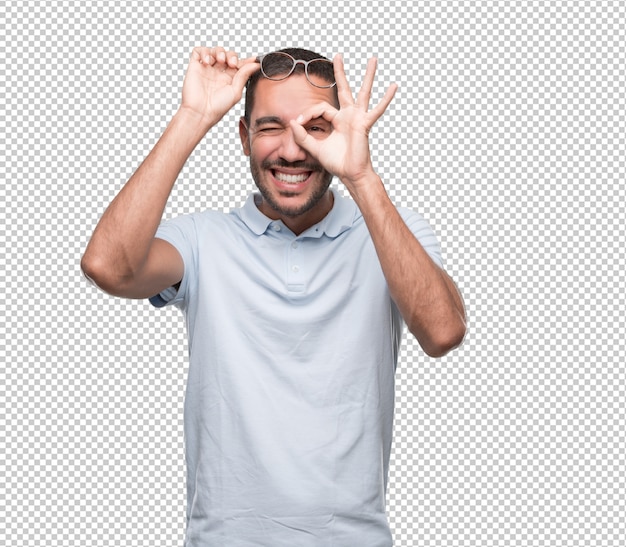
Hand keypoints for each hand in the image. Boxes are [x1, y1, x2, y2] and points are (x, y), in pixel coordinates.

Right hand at [180, 46, 258, 127]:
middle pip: (227, 55)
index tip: (253, 59)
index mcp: (229, 80)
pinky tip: (207, 61)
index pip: (238, 65)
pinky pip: (198, 52)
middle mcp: (218, 74)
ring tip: (220, 60)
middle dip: (231, 55)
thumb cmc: (217, 108)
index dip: (245, 61)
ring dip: (219, 52)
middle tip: (232, 64)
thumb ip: (244, 75)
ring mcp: (206, 70)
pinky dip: (204, 52)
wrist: (200, 112)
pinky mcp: (195, 67)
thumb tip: (255, 64)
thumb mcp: (236, 92)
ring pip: (214, 51)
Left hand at [290, 54, 396, 191]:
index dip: (308, 113)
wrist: (350, 174)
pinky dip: (385, 99)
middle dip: (340, 72)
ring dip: (368, 75)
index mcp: (337, 120)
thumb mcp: (315, 148)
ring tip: (373, 59)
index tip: (298, 123)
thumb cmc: (336, 162)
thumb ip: (302, 136)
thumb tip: (292, 122)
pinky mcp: (364, 124)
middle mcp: (348, 116)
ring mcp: (358, 118)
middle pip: (344, 89)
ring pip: (363, 92)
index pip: (321, 108)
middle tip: (338, 55)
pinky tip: (393, 86)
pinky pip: (377, 110)